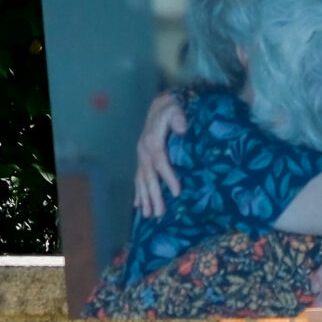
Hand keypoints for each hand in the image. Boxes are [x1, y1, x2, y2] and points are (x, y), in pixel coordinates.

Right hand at [133, 90, 186, 218]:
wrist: (159, 106)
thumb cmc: (170, 109)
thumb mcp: (175, 110)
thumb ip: (178, 118)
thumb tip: (183, 128)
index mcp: (153, 141)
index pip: (161, 162)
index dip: (169, 177)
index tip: (177, 193)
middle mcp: (144, 151)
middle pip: (149, 177)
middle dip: (154, 196)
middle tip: (159, 214)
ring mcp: (141, 156)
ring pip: (142, 180)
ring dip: (145, 198)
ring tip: (148, 215)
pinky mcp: (142, 159)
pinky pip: (138, 178)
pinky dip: (138, 192)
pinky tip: (138, 206)